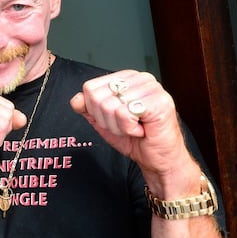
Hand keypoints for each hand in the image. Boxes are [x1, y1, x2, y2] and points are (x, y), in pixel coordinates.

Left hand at [69, 70, 195, 182]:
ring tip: (136, 128)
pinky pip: (124, 114)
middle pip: (97, 97)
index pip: (90, 88)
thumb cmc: (135, 139)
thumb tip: (76, 99)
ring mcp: (152, 88)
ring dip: (119, 126)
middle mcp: (140, 78)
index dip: (95, 111)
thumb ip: (87, 108)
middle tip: (126, 126)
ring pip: (110, 106)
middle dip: (107, 120)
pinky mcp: (160, 102)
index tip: (115, 119)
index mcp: (126, 78)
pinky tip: (142, 129)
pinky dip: (129, 128)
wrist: (158, 159)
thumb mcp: (104, 122)